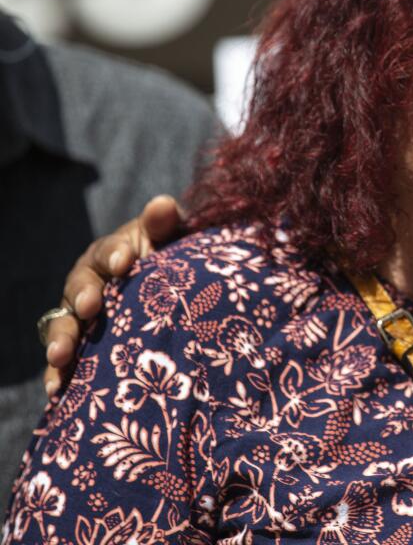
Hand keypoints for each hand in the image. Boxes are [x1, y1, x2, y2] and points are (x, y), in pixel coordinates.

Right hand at [43, 194, 184, 394]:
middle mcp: (89, 283)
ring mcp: (82, 317)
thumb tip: (162, 204)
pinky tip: (58, 392)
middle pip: (79, 288)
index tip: (127, 261)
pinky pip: (67, 361)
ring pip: (66, 325)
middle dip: (82, 296)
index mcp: (110, 255)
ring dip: (61, 339)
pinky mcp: (83, 346)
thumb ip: (165, 224)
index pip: (109, 251)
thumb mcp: (169, 240)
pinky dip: (61, 375)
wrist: (170, 296)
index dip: (115, 254)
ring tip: (62, 356)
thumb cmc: (167, 261)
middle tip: (90, 306)